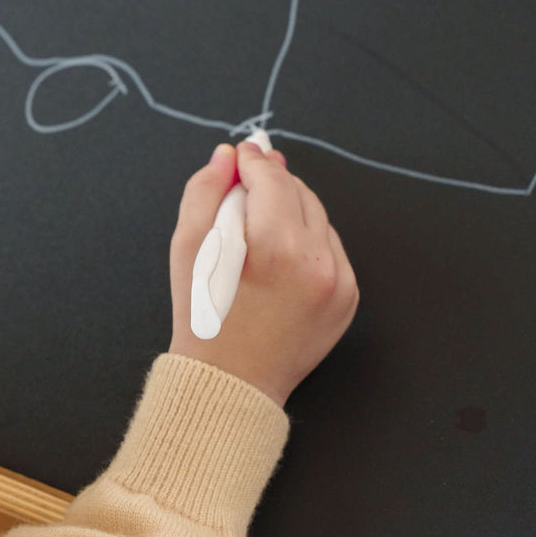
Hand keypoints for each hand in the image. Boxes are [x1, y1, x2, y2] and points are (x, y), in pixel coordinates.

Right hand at [168, 141, 358, 408]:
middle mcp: (317, 261)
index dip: (253, 160)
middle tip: (246, 184)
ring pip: (318, 218)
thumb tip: (227, 156)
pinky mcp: (347, 298)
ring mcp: (339, 281)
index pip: (272, 178)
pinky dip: (307, 241)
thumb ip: (205, 192)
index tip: (241, 153)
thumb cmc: (203, 316)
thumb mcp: (188, 249)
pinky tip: (279, 256)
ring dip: (291, 210)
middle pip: (299, 192)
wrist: (232, 382)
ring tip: (258, 225)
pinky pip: (330, 248)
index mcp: (276, 246)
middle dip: (272, 183)